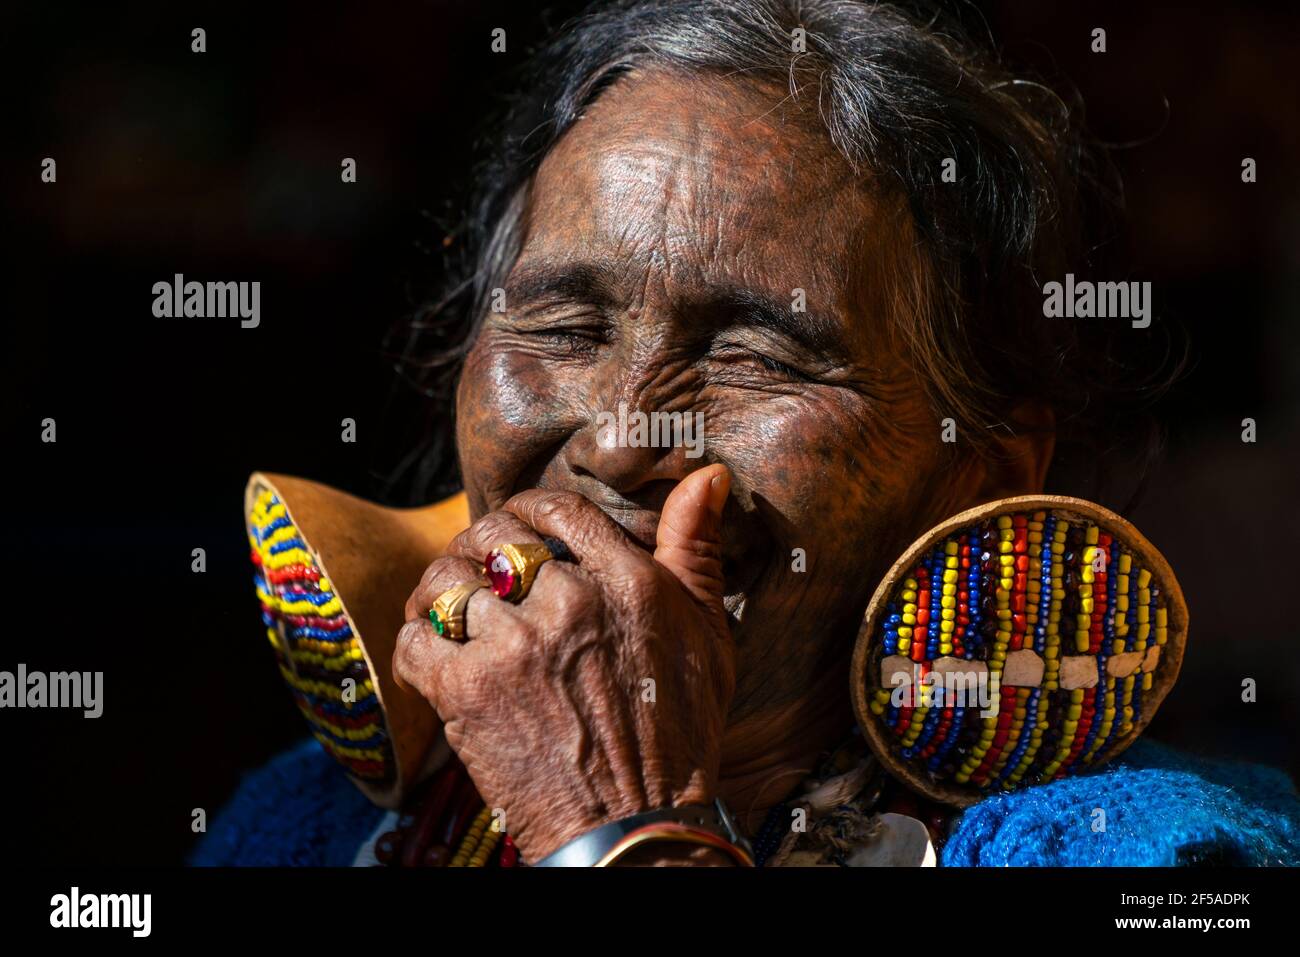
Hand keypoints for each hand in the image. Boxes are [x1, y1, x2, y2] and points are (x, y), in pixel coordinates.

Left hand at [393, 464, 736, 862]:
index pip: (556, 508)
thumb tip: (706, 476)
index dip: (526, 508)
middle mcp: (569, 603)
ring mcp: (514, 646)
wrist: (634, 823)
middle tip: (478, 570)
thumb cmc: (676, 731)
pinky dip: (417, 645)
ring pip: (445, 581)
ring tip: (449, 611)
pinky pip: (416, 640)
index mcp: (627, 582)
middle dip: (477, 546)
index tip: (518, 526)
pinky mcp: (468, 692)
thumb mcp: (707, 633)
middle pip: (491, 536)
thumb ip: (695, 549)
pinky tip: (435, 656)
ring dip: (440, 593)